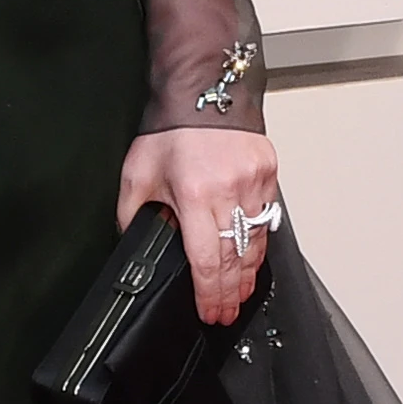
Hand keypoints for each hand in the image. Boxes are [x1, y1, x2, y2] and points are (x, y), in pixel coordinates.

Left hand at [121, 124, 280, 325]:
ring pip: (256, 242)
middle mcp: (229, 192)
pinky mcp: (269, 174)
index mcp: (195, 195)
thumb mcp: (138, 173)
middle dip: (230, 293)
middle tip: (225, 313)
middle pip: (235, 259)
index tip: (210, 312)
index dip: (210, 293)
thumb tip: (134, 241)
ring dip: (248, 274)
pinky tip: (253, 259)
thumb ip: (133, 213)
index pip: (207, 259)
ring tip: (241, 294)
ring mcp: (254, 183)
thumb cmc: (172, 129)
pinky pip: (267, 219)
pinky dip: (260, 243)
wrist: (205, 90)